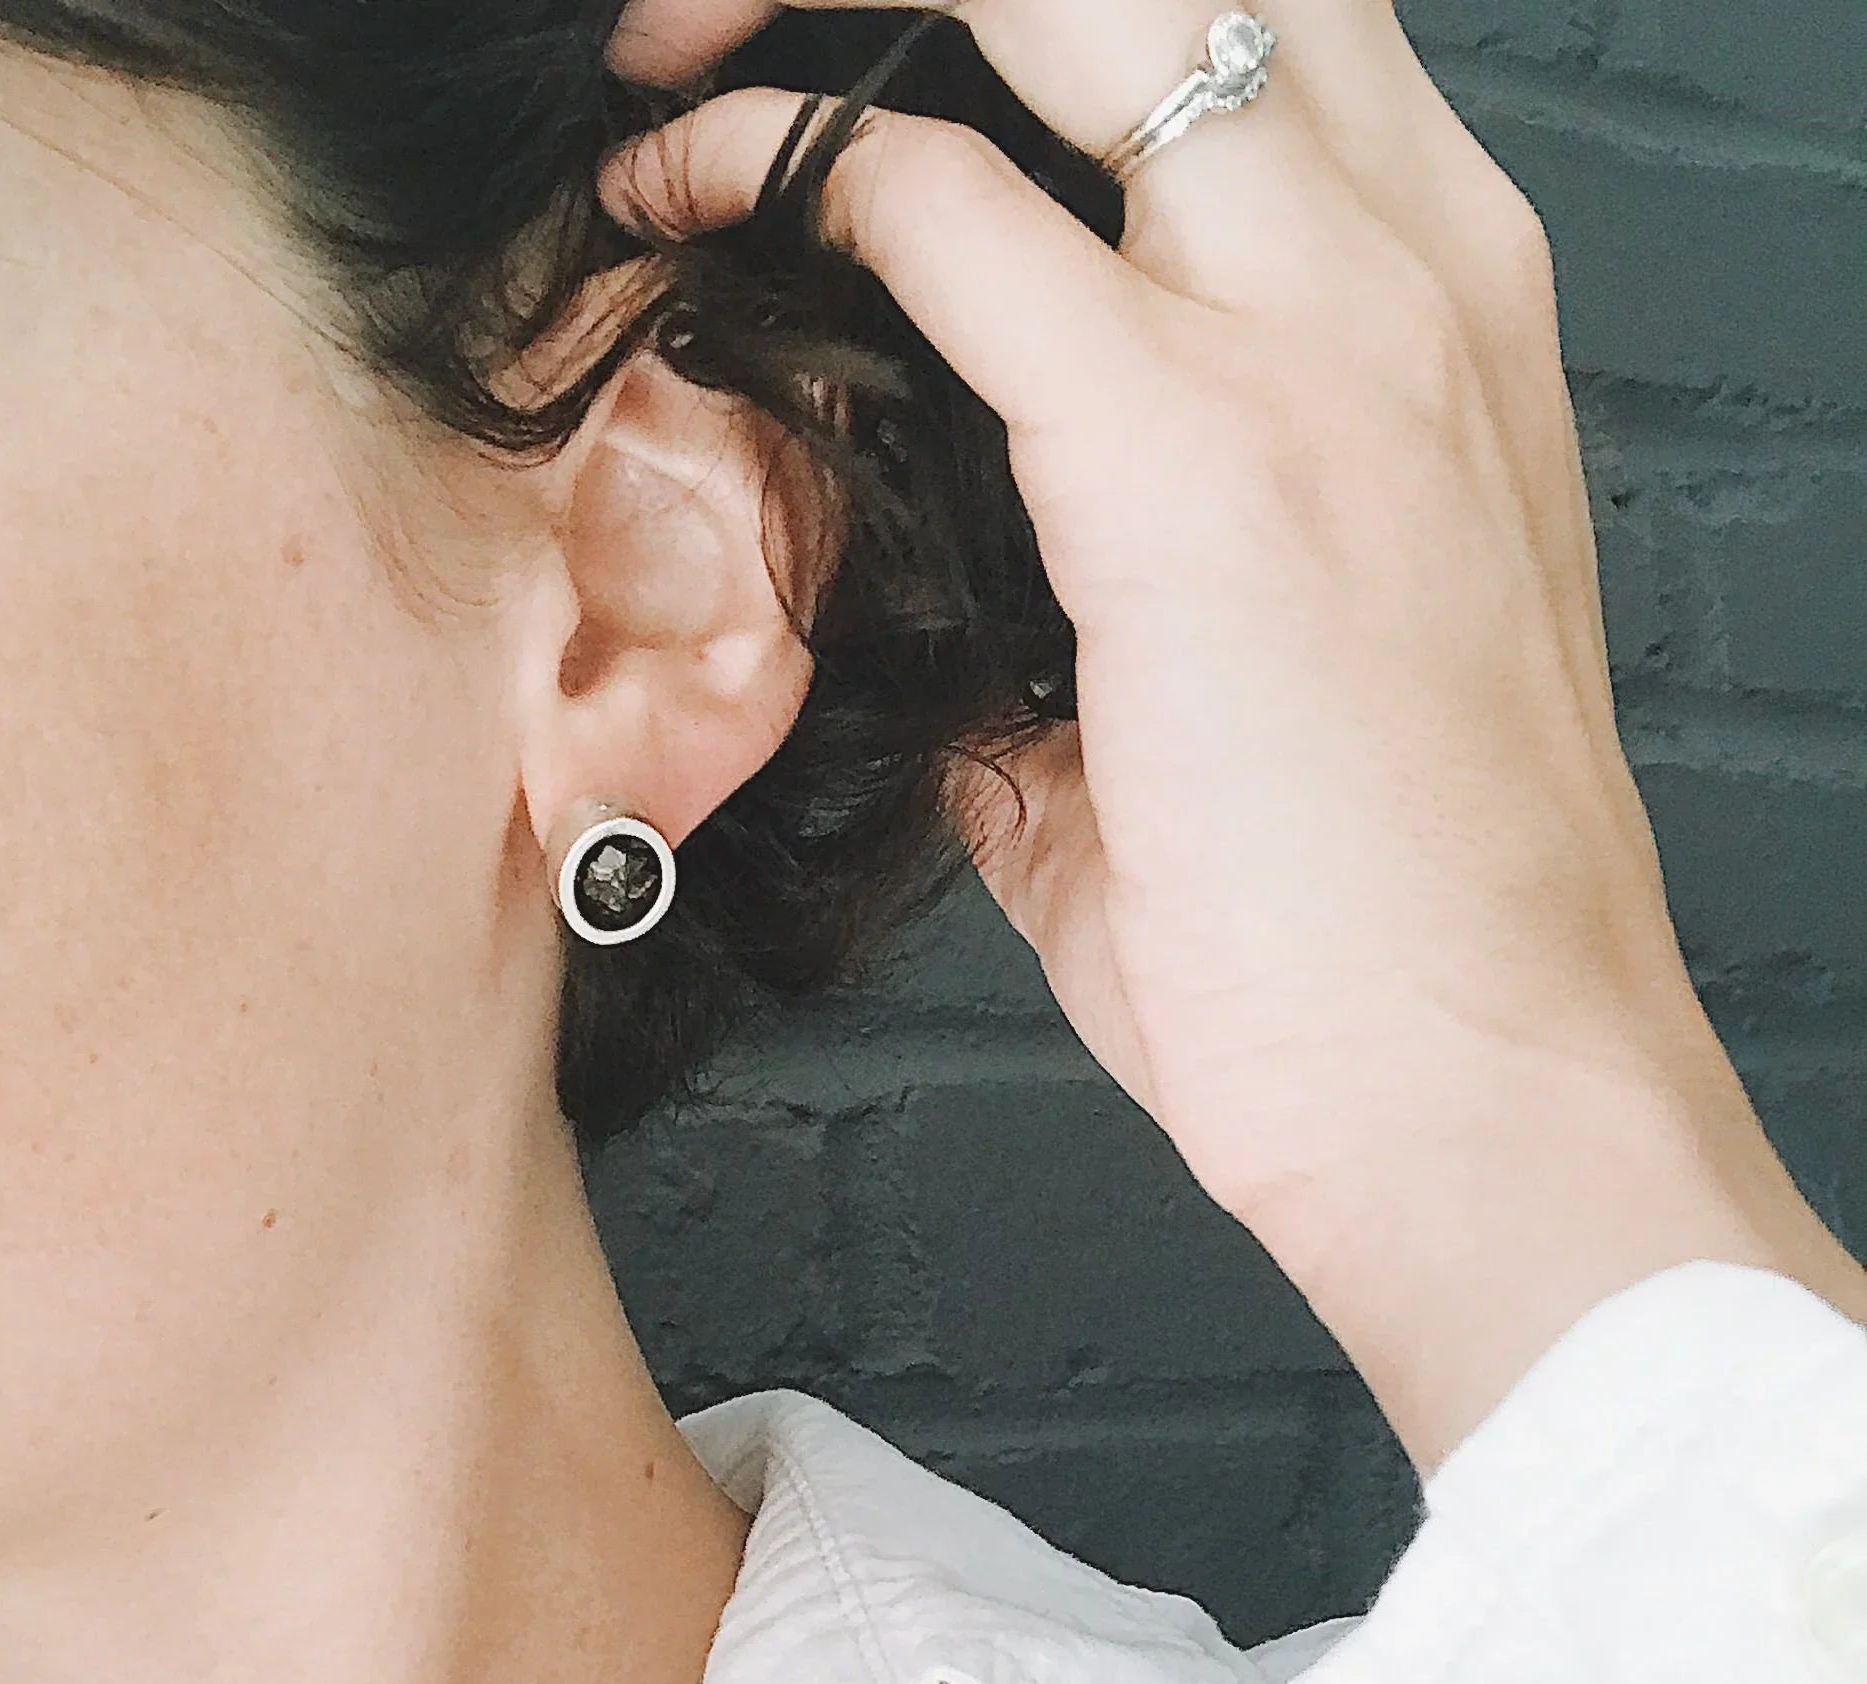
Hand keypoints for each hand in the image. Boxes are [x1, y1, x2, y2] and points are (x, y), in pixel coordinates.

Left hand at [602, 0, 1866, 1466]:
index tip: (847, 69)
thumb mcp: (1242, 713)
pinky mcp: (1201, 459)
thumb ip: (1083, 614)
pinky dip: (789, 177)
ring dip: (839, 15)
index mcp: (1436, 310)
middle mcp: (1406, 270)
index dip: (1020, 12)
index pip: (1238, 29)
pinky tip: (684, 219)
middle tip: (721, 26)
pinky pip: (946, 209)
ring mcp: (1321, 342)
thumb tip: (938, 613)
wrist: (1487, 1092)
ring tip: (680, 82)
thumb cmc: (1384, 931)